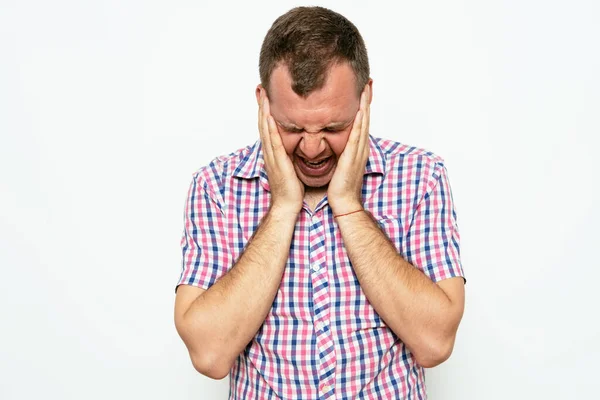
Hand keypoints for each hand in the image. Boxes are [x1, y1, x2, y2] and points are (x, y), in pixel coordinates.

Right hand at [258, 89, 303, 214]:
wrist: (287, 205)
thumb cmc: (291, 189)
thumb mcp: (291, 167)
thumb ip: (291, 155)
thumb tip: (297, 145)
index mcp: (274, 152)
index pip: (269, 127)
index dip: (266, 111)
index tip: (267, 96)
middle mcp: (270, 152)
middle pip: (263, 124)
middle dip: (262, 106)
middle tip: (261, 88)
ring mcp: (272, 156)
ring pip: (265, 129)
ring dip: (263, 111)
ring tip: (263, 95)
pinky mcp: (277, 161)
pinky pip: (272, 140)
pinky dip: (269, 126)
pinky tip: (269, 115)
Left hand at [327, 85, 369, 214]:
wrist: (343, 203)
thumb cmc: (339, 187)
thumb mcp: (340, 164)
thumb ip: (339, 153)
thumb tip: (334, 143)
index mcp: (356, 149)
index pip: (360, 123)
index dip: (362, 106)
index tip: (361, 91)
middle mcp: (360, 147)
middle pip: (365, 119)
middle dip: (366, 101)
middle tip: (367, 83)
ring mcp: (359, 151)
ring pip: (363, 123)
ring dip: (365, 105)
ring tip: (365, 89)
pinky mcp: (353, 156)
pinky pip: (357, 134)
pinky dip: (359, 121)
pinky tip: (360, 109)